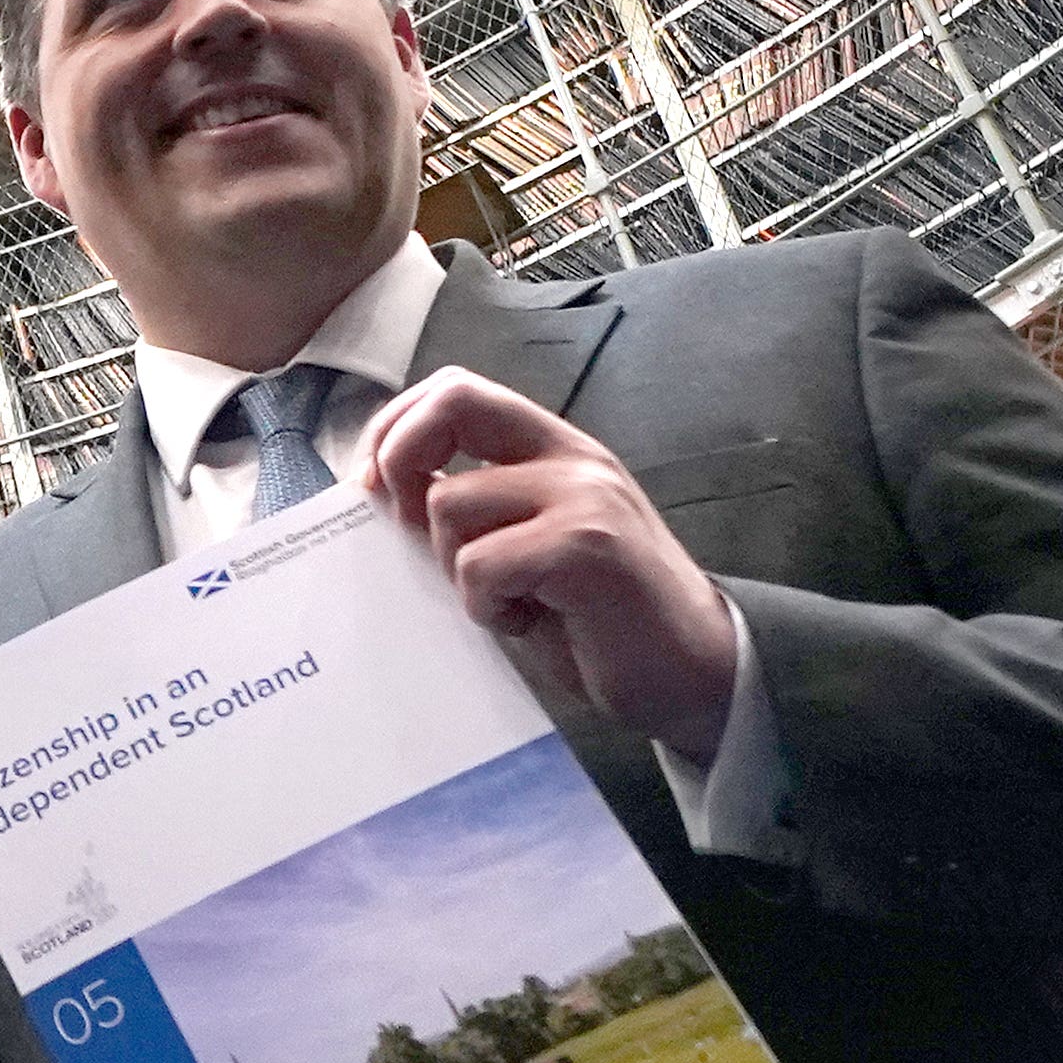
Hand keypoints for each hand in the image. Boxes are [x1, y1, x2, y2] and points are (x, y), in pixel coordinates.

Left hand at [361, 373, 739, 762]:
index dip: (394, 428)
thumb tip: (373, 493)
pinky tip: (527, 622)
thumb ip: (468, 512)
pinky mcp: (587, 546)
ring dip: (454, 569)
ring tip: (507, 601)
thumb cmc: (596, 620)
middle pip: (451, 403)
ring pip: (450, 504)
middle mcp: (570, 456)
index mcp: (551, 449)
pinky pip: (480, 565)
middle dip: (396, 460)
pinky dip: (485, 606)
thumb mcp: (524, 549)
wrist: (693, 672)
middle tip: (404, 532)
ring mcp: (583, 495)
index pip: (454, 390)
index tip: (370, 488)